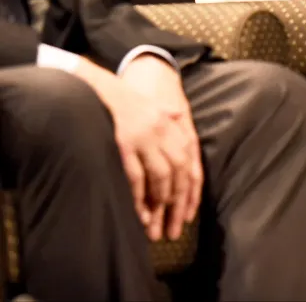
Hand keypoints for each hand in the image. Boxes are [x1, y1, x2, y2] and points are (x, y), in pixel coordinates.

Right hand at [75, 58, 198, 240]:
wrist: (102, 87)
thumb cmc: (128, 99)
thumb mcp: (155, 104)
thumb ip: (170, 116)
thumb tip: (180, 116)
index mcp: (171, 125)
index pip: (189, 162)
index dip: (191, 190)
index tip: (187, 214)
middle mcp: (162, 132)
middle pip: (179, 172)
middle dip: (177, 204)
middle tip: (173, 230)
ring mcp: (144, 137)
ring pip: (160, 176)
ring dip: (160, 204)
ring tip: (156, 228)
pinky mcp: (123, 143)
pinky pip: (136, 176)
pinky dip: (139, 197)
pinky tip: (140, 215)